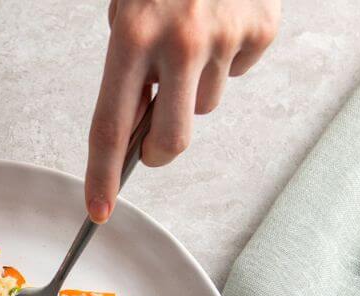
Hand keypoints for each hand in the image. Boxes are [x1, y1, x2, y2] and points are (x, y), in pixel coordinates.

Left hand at [85, 0, 279, 222]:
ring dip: (193, 89)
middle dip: (159, 150)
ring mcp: (224, 34)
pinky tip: (220, 25)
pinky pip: (237, 74)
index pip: (109, 127)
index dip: (102, 177)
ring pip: (204, 107)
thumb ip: (128, 73)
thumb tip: (133, 132)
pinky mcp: (261, 28)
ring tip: (191, 40)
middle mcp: (179, 40)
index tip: (98, 210)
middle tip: (153, 138)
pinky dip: (226, 60)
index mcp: (131, 36)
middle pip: (170, 141)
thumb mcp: (126, 14)